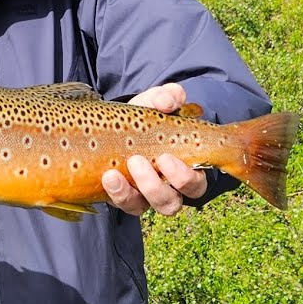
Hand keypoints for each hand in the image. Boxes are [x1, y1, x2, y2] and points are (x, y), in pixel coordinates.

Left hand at [101, 83, 207, 216]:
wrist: (117, 123)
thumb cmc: (146, 117)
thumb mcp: (155, 102)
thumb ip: (166, 96)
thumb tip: (168, 102)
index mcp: (185, 169)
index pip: (195, 185)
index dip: (185, 179)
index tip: (165, 158)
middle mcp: (167, 188)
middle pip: (171, 203)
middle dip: (154, 187)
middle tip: (137, 161)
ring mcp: (143, 195)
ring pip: (144, 207)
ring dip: (129, 193)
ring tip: (114, 173)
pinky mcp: (122, 197)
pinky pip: (122, 204)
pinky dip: (115, 193)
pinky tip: (107, 177)